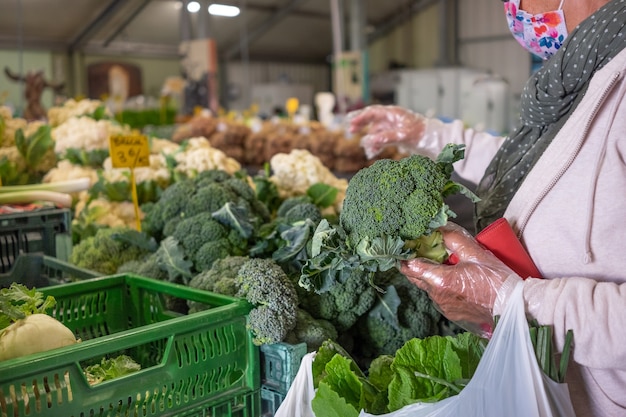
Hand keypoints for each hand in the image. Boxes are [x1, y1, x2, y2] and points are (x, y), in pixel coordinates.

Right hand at [347, 105, 425, 158]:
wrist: (433, 140)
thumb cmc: (420, 134)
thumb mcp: (403, 136)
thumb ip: (386, 137)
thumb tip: (369, 140)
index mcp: (393, 113)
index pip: (373, 112)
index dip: (361, 117)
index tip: (351, 123)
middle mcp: (391, 118)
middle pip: (372, 118)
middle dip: (361, 124)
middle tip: (350, 130)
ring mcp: (393, 126)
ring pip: (376, 131)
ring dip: (370, 139)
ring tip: (366, 149)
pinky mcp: (395, 135)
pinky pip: (381, 138)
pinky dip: (376, 144)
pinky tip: (373, 152)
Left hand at [400, 222, 520, 337]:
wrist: (515, 308)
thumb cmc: (497, 281)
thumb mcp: (476, 253)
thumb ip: (454, 239)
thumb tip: (439, 228)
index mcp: (441, 281)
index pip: (411, 267)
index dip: (405, 255)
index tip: (405, 246)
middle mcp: (438, 296)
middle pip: (415, 277)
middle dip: (415, 264)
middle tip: (420, 250)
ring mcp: (444, 307)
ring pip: (428, 287)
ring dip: (430, 275)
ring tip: (442, 262)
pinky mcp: (452, 314)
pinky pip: (439, 297)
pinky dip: (441, 286)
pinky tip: (454, 278)